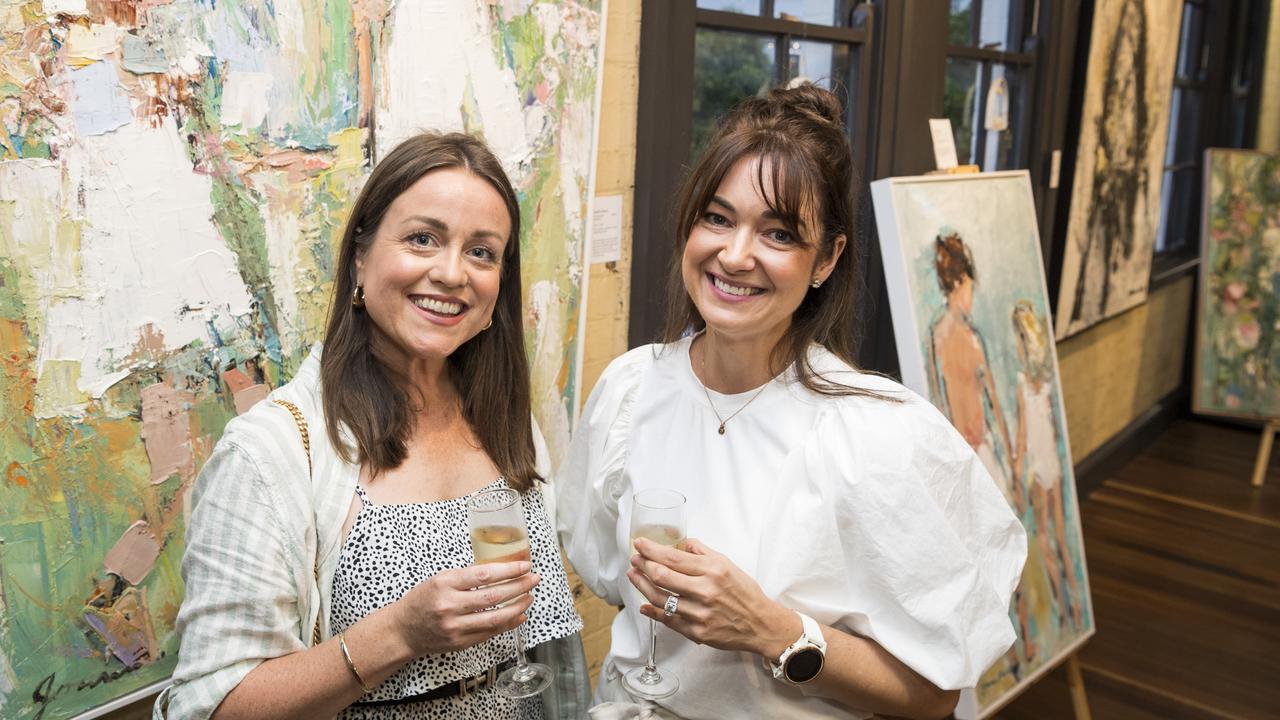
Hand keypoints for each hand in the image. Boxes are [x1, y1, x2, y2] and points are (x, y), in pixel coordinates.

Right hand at [393, 560, 538, 657]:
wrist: (403, 630)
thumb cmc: (421, 600)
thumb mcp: (439, 579)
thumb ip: (466, 577)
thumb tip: (500, 571)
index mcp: (444, 584)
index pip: (483, 575)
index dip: (508, 571)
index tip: (524, 566)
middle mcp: (449, 606)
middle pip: (494, 597)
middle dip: (519, 587)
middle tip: (534, 579)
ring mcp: (455, 627)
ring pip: (496, 618)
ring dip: (518, 606)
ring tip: (529, 597)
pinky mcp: (460, 643)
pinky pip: (490, 633)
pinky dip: (508, 623)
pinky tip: (519, 614)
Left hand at [627, 538, 798, 657]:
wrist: (761, 624)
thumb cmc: (745, 593)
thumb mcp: (728, 565)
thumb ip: (703, 552)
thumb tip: (683, 542)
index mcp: (712, 571)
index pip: (673, 557)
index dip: (652, 550)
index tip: (639, 544)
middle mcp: (705, 591)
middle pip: (662, 576)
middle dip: (643, 565)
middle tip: (634, 559)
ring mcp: (700, 613)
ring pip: (661, 599)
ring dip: (642, 586)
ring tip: (633, 576)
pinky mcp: (698, 632)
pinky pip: (669, 620)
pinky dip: (652, 612)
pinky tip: (643, 605)